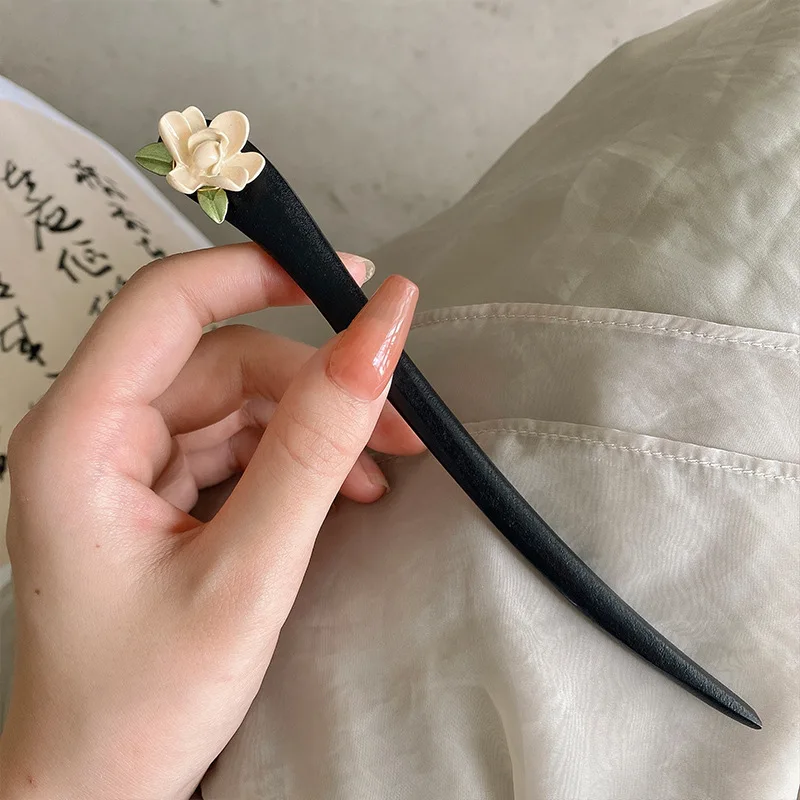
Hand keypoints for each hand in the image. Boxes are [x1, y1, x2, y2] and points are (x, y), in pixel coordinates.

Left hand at [0, 244, 419, 799]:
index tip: (350, 280)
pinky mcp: (151, 490)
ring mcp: (122, 462)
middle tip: (400, 418)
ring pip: (236, 402)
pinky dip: (291, 458)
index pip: (169, 302)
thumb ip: (313, 448)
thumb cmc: (144, 702)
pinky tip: (338, 490)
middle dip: (315, 382)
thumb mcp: (248, 570)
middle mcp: (91, 433)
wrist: (98, 792)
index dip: (262, 273)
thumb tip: (377, 342)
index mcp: (78, 437)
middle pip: (220, 360)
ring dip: (312, 425)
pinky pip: (233, 444)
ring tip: (376, 469)